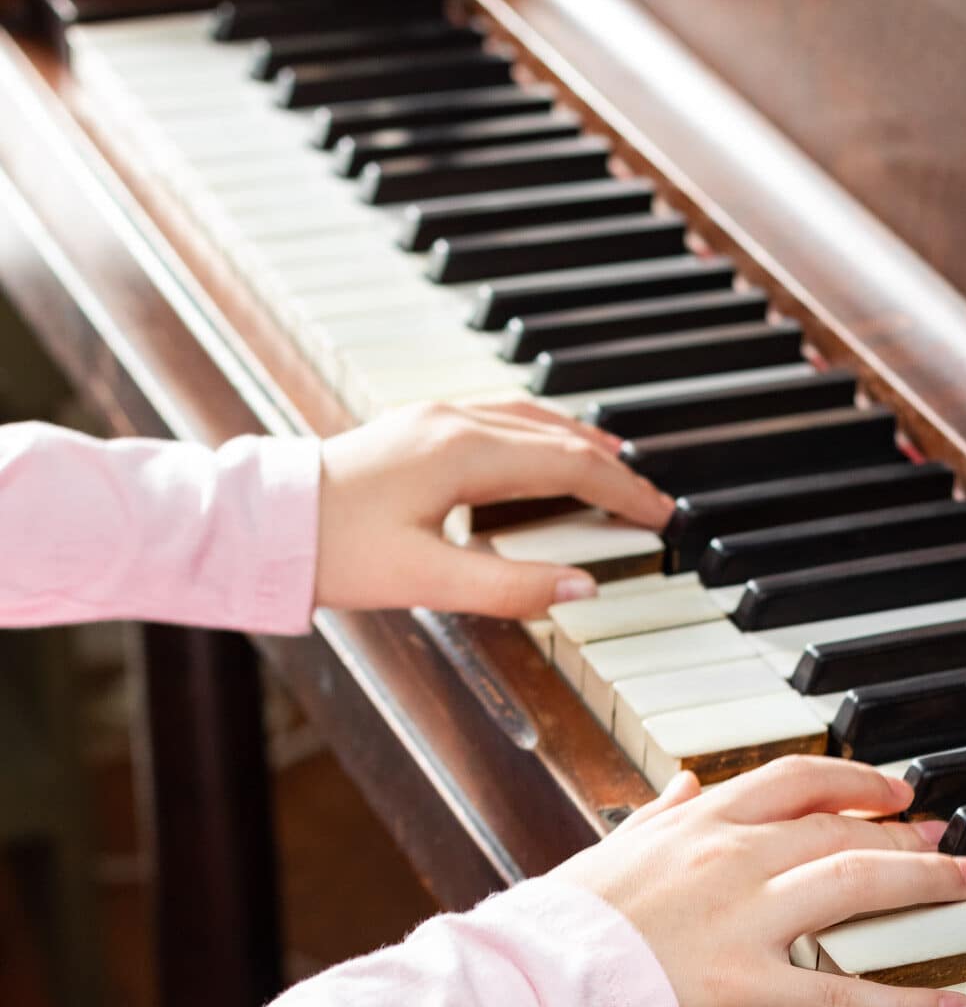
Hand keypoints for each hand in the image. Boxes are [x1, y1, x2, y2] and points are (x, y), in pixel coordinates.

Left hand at [314, 400, 672, 617]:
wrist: (262, 524)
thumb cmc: (334, 551)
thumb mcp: (426, 581)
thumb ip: (509, 588)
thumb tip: (583, 586)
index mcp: (463, 453)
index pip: (569, 466)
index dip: (622, 494)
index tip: (660, 517)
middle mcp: (452, 423)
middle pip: (557, 435)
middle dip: (611, 468)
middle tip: (650, 500)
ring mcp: (431, 418)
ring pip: (528, 418)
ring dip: (577, 443)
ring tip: (612, 470)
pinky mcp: (413, 428)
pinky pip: (497, 418)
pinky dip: (537, 434)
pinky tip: (540, 450)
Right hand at [557, 757, 965, 1006]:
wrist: (531, 986)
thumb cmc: (560, 928)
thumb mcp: (608, 852)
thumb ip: (656, 815)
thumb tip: (683, 781)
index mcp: (694, 825)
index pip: (792, 780)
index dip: (853, 781)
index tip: (892, 789)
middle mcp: (727, 858)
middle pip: (839, 826)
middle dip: (904, 829)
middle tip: (946, 839)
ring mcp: (742, 920)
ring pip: (855, 881)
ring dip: (922, 877)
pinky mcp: (747, 989)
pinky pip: (843, 994)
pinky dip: (907, 999)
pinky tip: (951, 999)